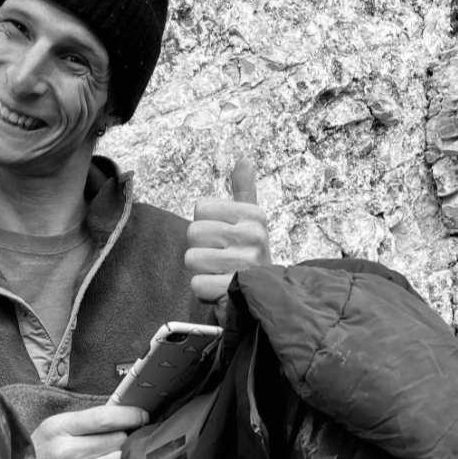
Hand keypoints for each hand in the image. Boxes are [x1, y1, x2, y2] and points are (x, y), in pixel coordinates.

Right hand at [32, 404, 147, 458]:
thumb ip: (84, 424)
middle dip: (125, 441)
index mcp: (58, 428)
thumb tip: (125, 417)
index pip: (105, 417)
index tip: (144, 416)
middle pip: (119, 440)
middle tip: (122, 445)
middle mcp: (66, 452)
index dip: (131, 415)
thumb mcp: (52, 432)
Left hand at [185, 156, 270, 302]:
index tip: (224, 240)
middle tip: (221, 261)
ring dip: (201, 272)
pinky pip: (196, 284)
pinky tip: (221, 291)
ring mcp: (247, 263)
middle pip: (193, 232)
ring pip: (192, 259)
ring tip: (221, 275)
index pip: (200, 208)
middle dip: (201, 250)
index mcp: (253, 215)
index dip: (205, 227)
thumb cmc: (249, 258)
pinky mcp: (235, 289)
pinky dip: (204, 292)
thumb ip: (244, 191)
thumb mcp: (249, 223)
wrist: (266, 299)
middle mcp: (254, 235)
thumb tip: (244, 159)